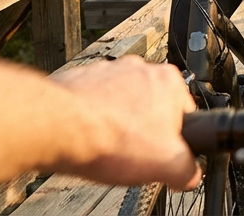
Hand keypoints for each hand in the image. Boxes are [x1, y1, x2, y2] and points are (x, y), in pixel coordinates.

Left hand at [51, 58, 200, 189]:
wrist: (54, 127)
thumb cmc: (107, 138)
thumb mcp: (167, 165)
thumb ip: (189, 170)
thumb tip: (189, 174)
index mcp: (169, 81)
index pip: (185, 114)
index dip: (175, 141)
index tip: (162, 156)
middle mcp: (140, 69)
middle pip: (152, 108)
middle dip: (144, 131)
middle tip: (132, 154)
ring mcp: (108, 72)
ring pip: (121, 104)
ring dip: (117, 124)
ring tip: (105, 148)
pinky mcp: (80, 79)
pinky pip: (93, 102)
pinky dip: (91, 118)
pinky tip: (86, 139)